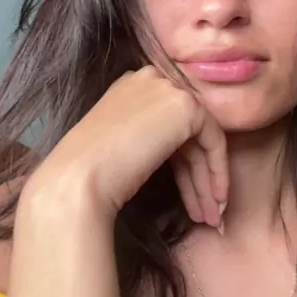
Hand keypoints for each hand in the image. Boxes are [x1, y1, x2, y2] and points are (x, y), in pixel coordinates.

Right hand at [25, 66, 228, 227]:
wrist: (78, 179)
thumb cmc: (89, 172)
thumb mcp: (122, 143)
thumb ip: (148, 136)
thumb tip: (183, 157)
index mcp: (131, 85)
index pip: (168, 123)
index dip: (182, 164)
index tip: (189, 198)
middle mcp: (152, 78)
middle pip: (186, 133)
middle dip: (198, 177)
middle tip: (205, 214)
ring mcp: (169, 89)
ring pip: (201, 139)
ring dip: (207, 182)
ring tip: (209, 218)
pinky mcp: (186, 106)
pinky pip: (214, 140)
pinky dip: (217, 171)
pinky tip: (214, 200)